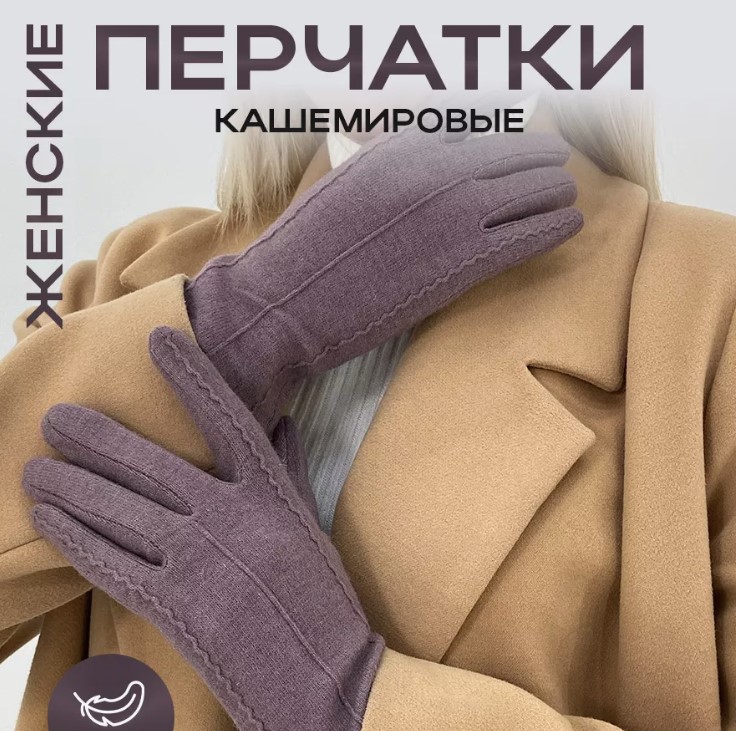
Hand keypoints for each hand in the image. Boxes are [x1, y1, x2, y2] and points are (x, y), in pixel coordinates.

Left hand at [24, 328, 382, 730]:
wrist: (336, 689)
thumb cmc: (328, 614)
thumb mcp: (313, 534)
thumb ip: (289, 475)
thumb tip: (279, 424)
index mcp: (274, 496)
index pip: (228, 420)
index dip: (192, 378)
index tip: (158, 341)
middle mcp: (235, 518)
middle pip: (154, 465)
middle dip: (97, 440)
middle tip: (55, 419)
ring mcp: (205, 562)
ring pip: (123, 513)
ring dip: (73, 490)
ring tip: (34, 470)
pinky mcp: (181, 608)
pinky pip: (116, 566)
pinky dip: (79, 542)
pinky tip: (52, 522)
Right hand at [186, 128, 582, 431]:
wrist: (285, 302)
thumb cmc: (302, 256)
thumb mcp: (337, 187)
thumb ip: (374, 163)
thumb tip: (391, 151)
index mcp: (399, 145)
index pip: (471, 129)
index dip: (500, 139)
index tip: (517, 146)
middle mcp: (432, 167)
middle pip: (507, 152)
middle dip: (537, 159)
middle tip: (556, 165)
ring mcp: (452, 210)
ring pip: (526, 187)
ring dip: (553, 189)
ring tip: (567, 193)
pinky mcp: (462, 258)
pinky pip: (527, 232)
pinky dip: (554, 225)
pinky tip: (571, 222)